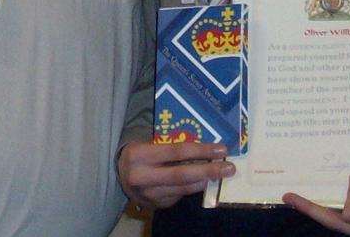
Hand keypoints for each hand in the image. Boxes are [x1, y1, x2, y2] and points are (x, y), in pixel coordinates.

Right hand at [117, 140, 233, 209]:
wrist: (120, 176)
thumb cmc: (140, 154)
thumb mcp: (148, 144)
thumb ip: (170, 146)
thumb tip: (204, 147)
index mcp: (140, 155)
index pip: (176, 151)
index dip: (200, 150)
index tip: (221, 148)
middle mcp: (142, 176)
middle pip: (182, 174)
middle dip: (208, 170)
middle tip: (229, 167)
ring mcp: (149, 194)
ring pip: (183, 188)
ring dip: (205, 181)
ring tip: (221, 174)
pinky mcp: (157, 205)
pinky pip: (180, 195)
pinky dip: (194, 188)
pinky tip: (205, 181)